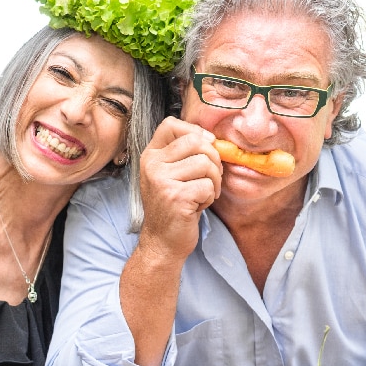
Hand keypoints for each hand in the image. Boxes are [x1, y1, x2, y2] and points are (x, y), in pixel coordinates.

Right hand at [138, 117, 220, 259]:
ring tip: (203, 194)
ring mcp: (161, 180)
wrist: (163, 241)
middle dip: (213, 160)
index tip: (205, 147)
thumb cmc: (174, 206)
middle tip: (211, 178)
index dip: (195, 131)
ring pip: (206, 164)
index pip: (172, 124)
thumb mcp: (173, 174)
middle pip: (197, 142)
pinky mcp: (175, 197)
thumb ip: (185, 154)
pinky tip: (198, 206)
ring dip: (214, 181)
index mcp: (151, 155)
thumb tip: (212, 137)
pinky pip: (208, 186)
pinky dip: (210, 197)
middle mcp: (152, 164)